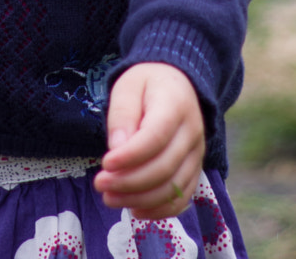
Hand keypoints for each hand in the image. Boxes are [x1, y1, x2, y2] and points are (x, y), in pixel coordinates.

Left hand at [94, 62, 203, 219]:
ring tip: (109, 198)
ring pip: (173, 188)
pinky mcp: (194, 170)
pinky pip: (182, 198)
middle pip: (164, 167)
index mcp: (175, 105)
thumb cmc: (147, 84)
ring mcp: (196, 155)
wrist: (177, 84)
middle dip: (129, 182)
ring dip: (140, 200)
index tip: (105, 163)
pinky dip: (159, 211)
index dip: (130, 156)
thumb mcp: (127, 87)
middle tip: (100, 183)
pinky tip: (134, 210)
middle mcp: (192, 133)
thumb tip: (116, 149)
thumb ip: (121, 115)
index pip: (156, 137)